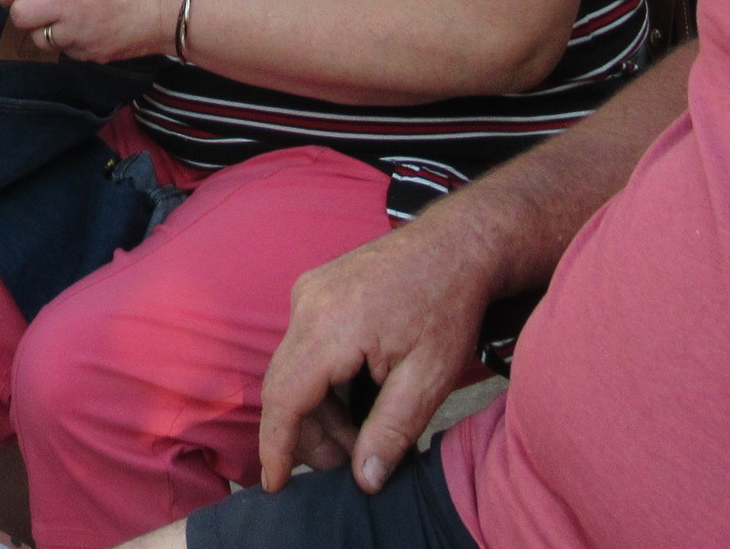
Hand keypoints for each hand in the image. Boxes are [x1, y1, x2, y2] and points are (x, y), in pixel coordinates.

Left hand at [0, 0, 179, 63]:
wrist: (174, 8)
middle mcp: (70, 5)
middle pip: (20, 16)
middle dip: (21, 11)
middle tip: (34, 5)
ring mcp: (80, 34)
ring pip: (38, 38)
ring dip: (43, 29)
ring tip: (63, 17)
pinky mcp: (90, 55)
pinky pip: (63, 50)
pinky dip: (66, 41)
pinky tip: (85, 29)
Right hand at [256, 208, 497, 496]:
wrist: (456, 244)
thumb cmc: (448, 306)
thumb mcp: (430, 378)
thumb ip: (392, 430)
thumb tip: (364, 481)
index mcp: (329, 327)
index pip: (284, 398)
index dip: (276, 446)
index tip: (274, 485)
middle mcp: (307, 304)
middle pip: (284, 385)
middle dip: (306, 435)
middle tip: (344, 467)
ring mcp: (308, 292)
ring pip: (293, 368)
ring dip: (317, 409)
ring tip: (356, 440)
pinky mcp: (316, 288)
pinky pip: (304, 346)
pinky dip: (321, 382)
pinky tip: (353, 402)